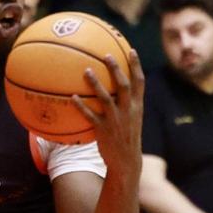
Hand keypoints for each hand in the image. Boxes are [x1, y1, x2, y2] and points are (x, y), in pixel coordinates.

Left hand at [73, 49, 144, 175]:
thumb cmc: (127, 137)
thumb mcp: (132, 119)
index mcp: (137, 107)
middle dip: (116, 69)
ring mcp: (116, 120)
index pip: (140, 82)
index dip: (137, 66)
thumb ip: (126, 103)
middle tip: (107, 55)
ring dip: (96, 83)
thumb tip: (116, 86)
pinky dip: (81, 106)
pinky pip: (90, 115)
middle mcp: (128, 111)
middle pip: (123, 85)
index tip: (131, 50)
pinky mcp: (103, 130)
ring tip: (86, 70)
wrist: (126, 162)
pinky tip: (72, 97)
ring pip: (105, 98)